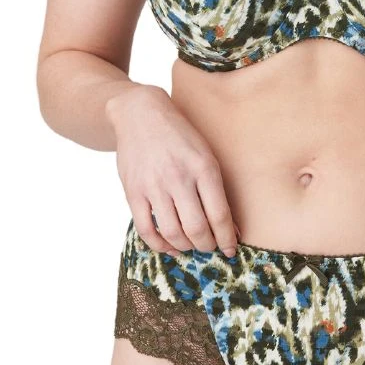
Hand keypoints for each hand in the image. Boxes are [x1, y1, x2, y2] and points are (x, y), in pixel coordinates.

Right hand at [107, 84, 238, 257]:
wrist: (140, 114)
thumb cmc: (180, 137)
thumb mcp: (206, 155)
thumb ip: (217, 191)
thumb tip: (232, 229)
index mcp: (203, 168)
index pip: (219, 215)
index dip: (227, 239)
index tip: (230, 250)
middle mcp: (178, 178)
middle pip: (197, 229)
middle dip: (208, 246)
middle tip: (210, 247)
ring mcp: (153, 186)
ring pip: (172, 233)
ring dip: (186, 247)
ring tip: (192, 245)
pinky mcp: (133, 192)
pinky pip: (146, 229)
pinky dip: (160, 245)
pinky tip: (170, 246)